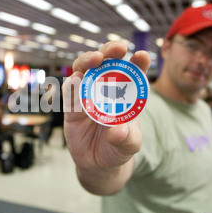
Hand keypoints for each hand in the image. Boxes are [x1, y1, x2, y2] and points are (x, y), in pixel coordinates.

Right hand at [62, 41, 149, 193]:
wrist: (97, 164)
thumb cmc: (118, 149)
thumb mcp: (129, 146)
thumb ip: (127, 139)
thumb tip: (118, 131)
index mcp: (125, 94)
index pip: (133, 74)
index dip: (137, 62)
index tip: (141, 56)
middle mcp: (105, 90)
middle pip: (106, 63)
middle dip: (111, 51)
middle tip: (118, 48)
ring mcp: (86, 96)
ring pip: (84, 70)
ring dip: (89, 60)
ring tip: (96, 59)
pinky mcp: (72, 107)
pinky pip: (69, 91)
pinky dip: (72, 83)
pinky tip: (76, 78)